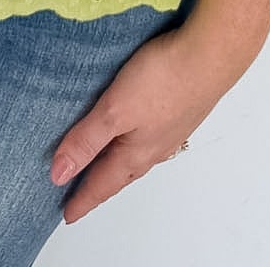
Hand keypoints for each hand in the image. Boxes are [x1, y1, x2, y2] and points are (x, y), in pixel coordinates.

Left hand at [48, 1, 257, 223]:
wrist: (210, 55)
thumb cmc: (163, 81)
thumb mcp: (115, 110)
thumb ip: (87, 140)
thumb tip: (59, 174)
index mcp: (136, 153)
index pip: (102, 183)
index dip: (82, 199)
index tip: (67, 215)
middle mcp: (155, 147)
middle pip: (121, 173)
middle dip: (100, 185)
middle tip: (81, 194)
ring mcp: (170, 129)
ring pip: (137, 155)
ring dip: (118, 163)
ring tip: (104, 164)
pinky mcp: (179, 109)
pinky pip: (151, 136)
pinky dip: (135, 143)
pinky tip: (136, 130)